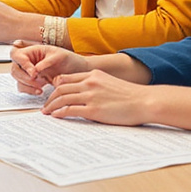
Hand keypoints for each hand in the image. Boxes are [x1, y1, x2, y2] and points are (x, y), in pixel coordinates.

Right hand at [10, 43, 89, 94]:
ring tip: (39, 89)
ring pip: (18, 79)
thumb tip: (34, 69)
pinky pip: (23, 87)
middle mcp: (28, 61)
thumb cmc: (69, 59)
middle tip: (35, 81)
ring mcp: (29, 72)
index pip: (17, 55)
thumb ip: (45, 62)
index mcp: (32, 51)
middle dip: (23, 76)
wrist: (78, 71)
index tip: (34, 72)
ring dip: (26, 85)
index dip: (22, 64)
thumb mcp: (59, 56)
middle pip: (15, 68)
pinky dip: (29, 91)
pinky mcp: (32, 82)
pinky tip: (39, 91)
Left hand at [41, 70, 155, 125]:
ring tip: (47, 112)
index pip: (67, 78)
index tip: (52, 94)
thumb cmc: (131, 96)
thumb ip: (97, 86)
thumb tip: (86, 96)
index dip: (56, 87)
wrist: (145, 101)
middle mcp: (89, 83)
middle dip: (50, 97)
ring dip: (51, 106)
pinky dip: (60, 113)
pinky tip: (56, 116)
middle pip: (61, 88)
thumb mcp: (110, 83)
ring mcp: (90, 96)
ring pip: (62, 98)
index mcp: (94, 75)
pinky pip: (69, 110)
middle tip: (46, 106)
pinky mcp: (93, 110)